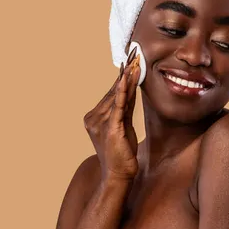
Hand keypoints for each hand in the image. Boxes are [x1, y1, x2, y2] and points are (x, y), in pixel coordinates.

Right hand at [83, 47, 140, 181]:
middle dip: (125, 72)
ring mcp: (100, 123)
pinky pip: (118, 105)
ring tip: (135, 61)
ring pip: (117, 95)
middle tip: (134, 53)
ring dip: (127, 78)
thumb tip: (131, 88)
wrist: (119, 175)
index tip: (129, 59)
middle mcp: (93, 118)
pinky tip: (127, 79)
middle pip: (113, 91)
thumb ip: (125, 107)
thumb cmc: (121, 152)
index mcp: (93, 117)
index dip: (121, 76)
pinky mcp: (110, 128)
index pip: (111, 93)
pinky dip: (123, 91)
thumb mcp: (123, 125)